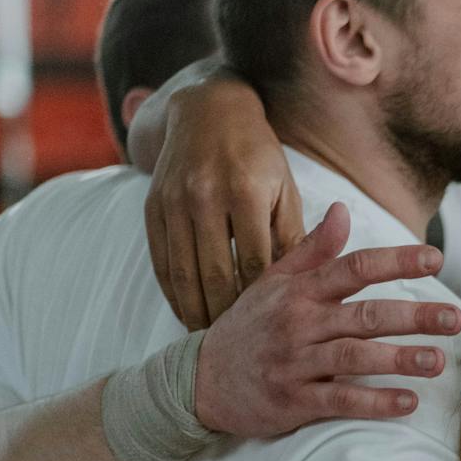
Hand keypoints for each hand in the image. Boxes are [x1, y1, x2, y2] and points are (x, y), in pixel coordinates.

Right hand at [146, 73, 303, 327]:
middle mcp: (204, 197)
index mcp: (246, 192)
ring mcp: (172, 202)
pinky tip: (186, 313)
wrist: (207, 112)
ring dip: (196, 311)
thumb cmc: (259, 159)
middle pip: (215, 273)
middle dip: (228, 315)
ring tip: (213, 339)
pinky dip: (172, 292)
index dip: (263, 302)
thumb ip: (295, 237)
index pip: (255, 263)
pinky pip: (159, 260)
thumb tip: (310, 290)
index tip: (275, 333)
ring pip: (183, 272)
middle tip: (243, 347)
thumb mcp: (285, 192)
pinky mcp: (150, 207)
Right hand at [194, 203, 460, 436]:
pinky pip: (339, 400)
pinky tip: (407, 402)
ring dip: (399, 359)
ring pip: (354, 357)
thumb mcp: (273, 282)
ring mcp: (296, 363)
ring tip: (438, 361)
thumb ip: (312, 249)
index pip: (355, 268)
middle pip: (364, 315)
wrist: (199, 381)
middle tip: (455, 318)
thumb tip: (342, 209)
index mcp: (300, 291)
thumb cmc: (249, 327)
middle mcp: (299, 324)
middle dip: (413, 316)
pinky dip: (374, 402)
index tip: (436, 259)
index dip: (397, 262)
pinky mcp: (293, 401)